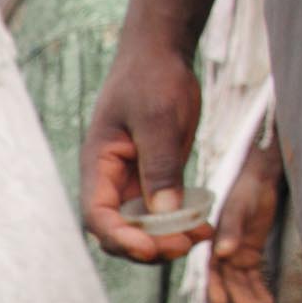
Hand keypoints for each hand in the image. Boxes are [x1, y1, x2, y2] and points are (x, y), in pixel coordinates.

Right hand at [81, 39, 210, 263]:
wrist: (161, 53)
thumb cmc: (152, 78)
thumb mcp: (158, 119)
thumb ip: (160, 166)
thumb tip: (164, 214)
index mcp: (99, 165)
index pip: (97, 216)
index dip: (119, 238)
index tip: (149, 249)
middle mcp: (111, 179)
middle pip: (118, 230)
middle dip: (147, 244)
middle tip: (184, 244)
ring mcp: (132, 180)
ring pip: (142, 226)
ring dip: (167, 238)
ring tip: (200, 235)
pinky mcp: (154, 177)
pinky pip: (163, 211)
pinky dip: (180, 223)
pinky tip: (204, 224)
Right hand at [206, 136, 281, 302]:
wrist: (260, 177)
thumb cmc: (246, 188)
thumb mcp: (239, 207)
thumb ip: (231, 228)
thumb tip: (224, 252)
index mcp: (209, 240)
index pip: (208, 268)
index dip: (215, 287)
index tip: (220, 302)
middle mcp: (218, 251)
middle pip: (223, 278)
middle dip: (234, 296)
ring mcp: (233, 254)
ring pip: (238, 281)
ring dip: (247, 297)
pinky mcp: (248, 254)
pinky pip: (252, 276)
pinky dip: (259, 290)